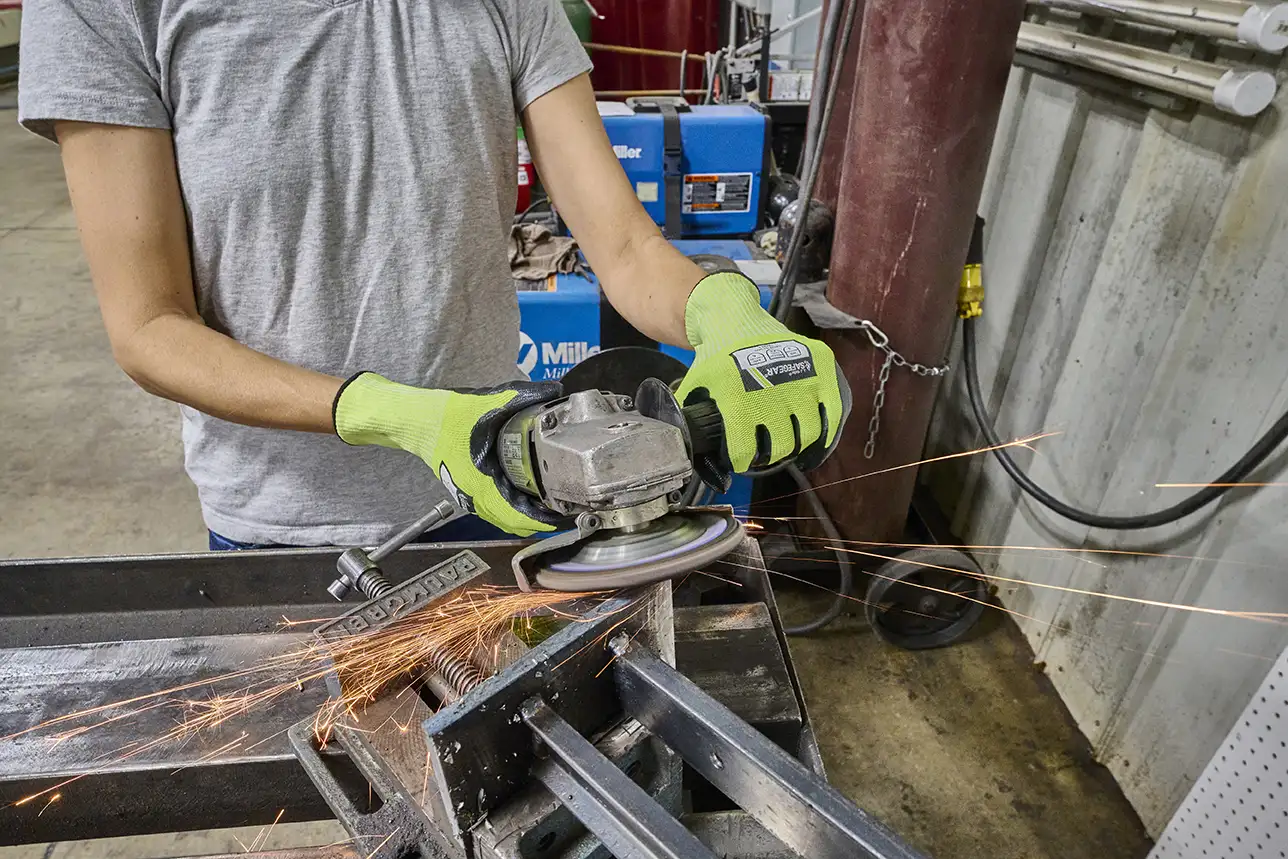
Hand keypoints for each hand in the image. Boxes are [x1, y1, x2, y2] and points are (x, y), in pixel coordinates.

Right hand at [333, 374, 566, 536]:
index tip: (565, 511)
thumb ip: (522, 397)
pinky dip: (515, 505)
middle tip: (564, 503)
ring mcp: (471, 496)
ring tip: (551, 499)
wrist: (416, 420)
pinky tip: (528, 490)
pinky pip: (497, 507)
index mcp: (482, 484)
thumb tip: (553, 391)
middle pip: (516, 523)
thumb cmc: (447, 417)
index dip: (544, 519)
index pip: (518, 517)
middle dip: (541, 517)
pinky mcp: (469, 489)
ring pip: (505, 517)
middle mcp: (476, 497)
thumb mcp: (487, 403)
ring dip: (528, 513)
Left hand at [676, 273, 850, 473]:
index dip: (742, 461)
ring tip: (788, 446)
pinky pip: (832, 415)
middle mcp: (772, 394)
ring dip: (797, 446)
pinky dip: (826, 434)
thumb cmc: (717, 357)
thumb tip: (685, 444)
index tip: (742, 461)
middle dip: (771, 455)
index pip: (745, 451)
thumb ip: (690, 415)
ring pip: (808, 435)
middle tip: (766, 453)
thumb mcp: (697, 385)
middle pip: (780, 447)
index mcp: (738, 401)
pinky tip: (815, 442)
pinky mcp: (823, 371)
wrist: (738, 318)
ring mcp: (801, 382)